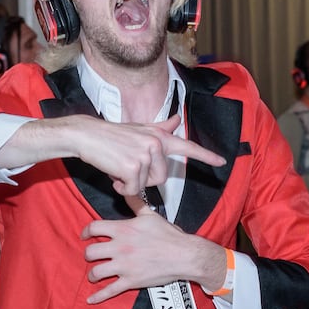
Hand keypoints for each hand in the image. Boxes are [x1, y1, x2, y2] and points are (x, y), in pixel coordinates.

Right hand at [75, 116, 225, 199]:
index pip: (187, 147)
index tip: (222, 161)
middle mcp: (156, 143)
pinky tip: (113, 173)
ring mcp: (145, 154)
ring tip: (119, 167)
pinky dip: (122, 187)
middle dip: (144, 179)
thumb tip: (177, 119)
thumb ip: (160, 128)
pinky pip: (133, 189)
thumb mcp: (139, 129)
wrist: (87, 136)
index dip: (206, 156)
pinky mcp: (133, 166)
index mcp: (159, 136)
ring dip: (131, 183)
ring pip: (146, 184)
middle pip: (161, 177)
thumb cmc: (112, 135)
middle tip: (128, 167)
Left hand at [80, 197, 221, 303]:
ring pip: (96, 272)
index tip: (85, 235)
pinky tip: (91, 299)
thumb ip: (135, 203)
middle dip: (88, 255)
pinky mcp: (131, 281)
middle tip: (91, 256)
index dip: (86, 232)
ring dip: (92, 275)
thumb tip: (128, 190)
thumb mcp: (150, 215)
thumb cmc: (169, 235)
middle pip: (91, 252)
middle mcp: (120, 248)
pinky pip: (110, 291)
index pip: (94, 228)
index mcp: (122, 230)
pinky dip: (98, 297)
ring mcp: (124, 266)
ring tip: (94, 275)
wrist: (184, 255)